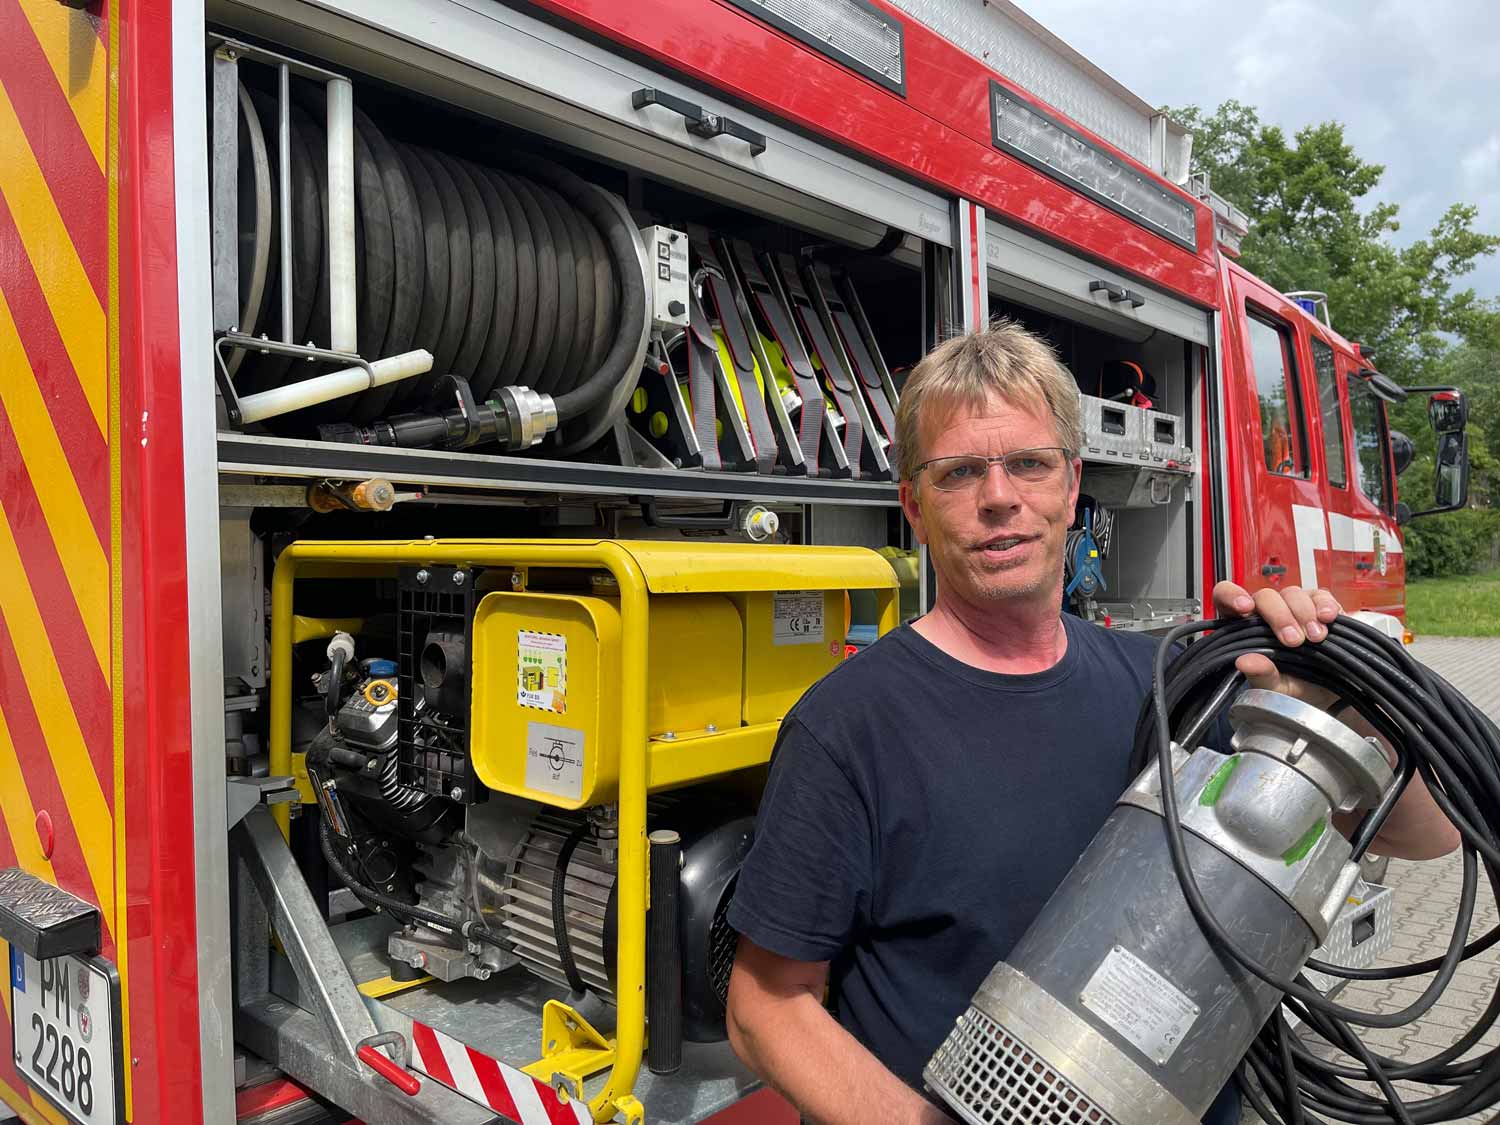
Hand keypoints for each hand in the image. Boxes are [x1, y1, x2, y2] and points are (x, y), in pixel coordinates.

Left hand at [1211, 581, 1341, 706]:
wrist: (1326, 694)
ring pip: (1293, 593)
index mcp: (1243, 626)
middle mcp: (1266, 612)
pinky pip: (1320, 596)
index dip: (1232, 596)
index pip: (1226, 597)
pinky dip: (1324, 605)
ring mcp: (1293, 606)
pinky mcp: (1319, 606)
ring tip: (1315, 638)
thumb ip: (1258, 674)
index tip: (1245, 607)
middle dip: (1280, 616)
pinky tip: (1327, 618)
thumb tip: (1244, 662)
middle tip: (1293, 641)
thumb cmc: (1291, 687)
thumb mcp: (1273, 687)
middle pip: (1265, 596)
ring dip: (1304, 614)